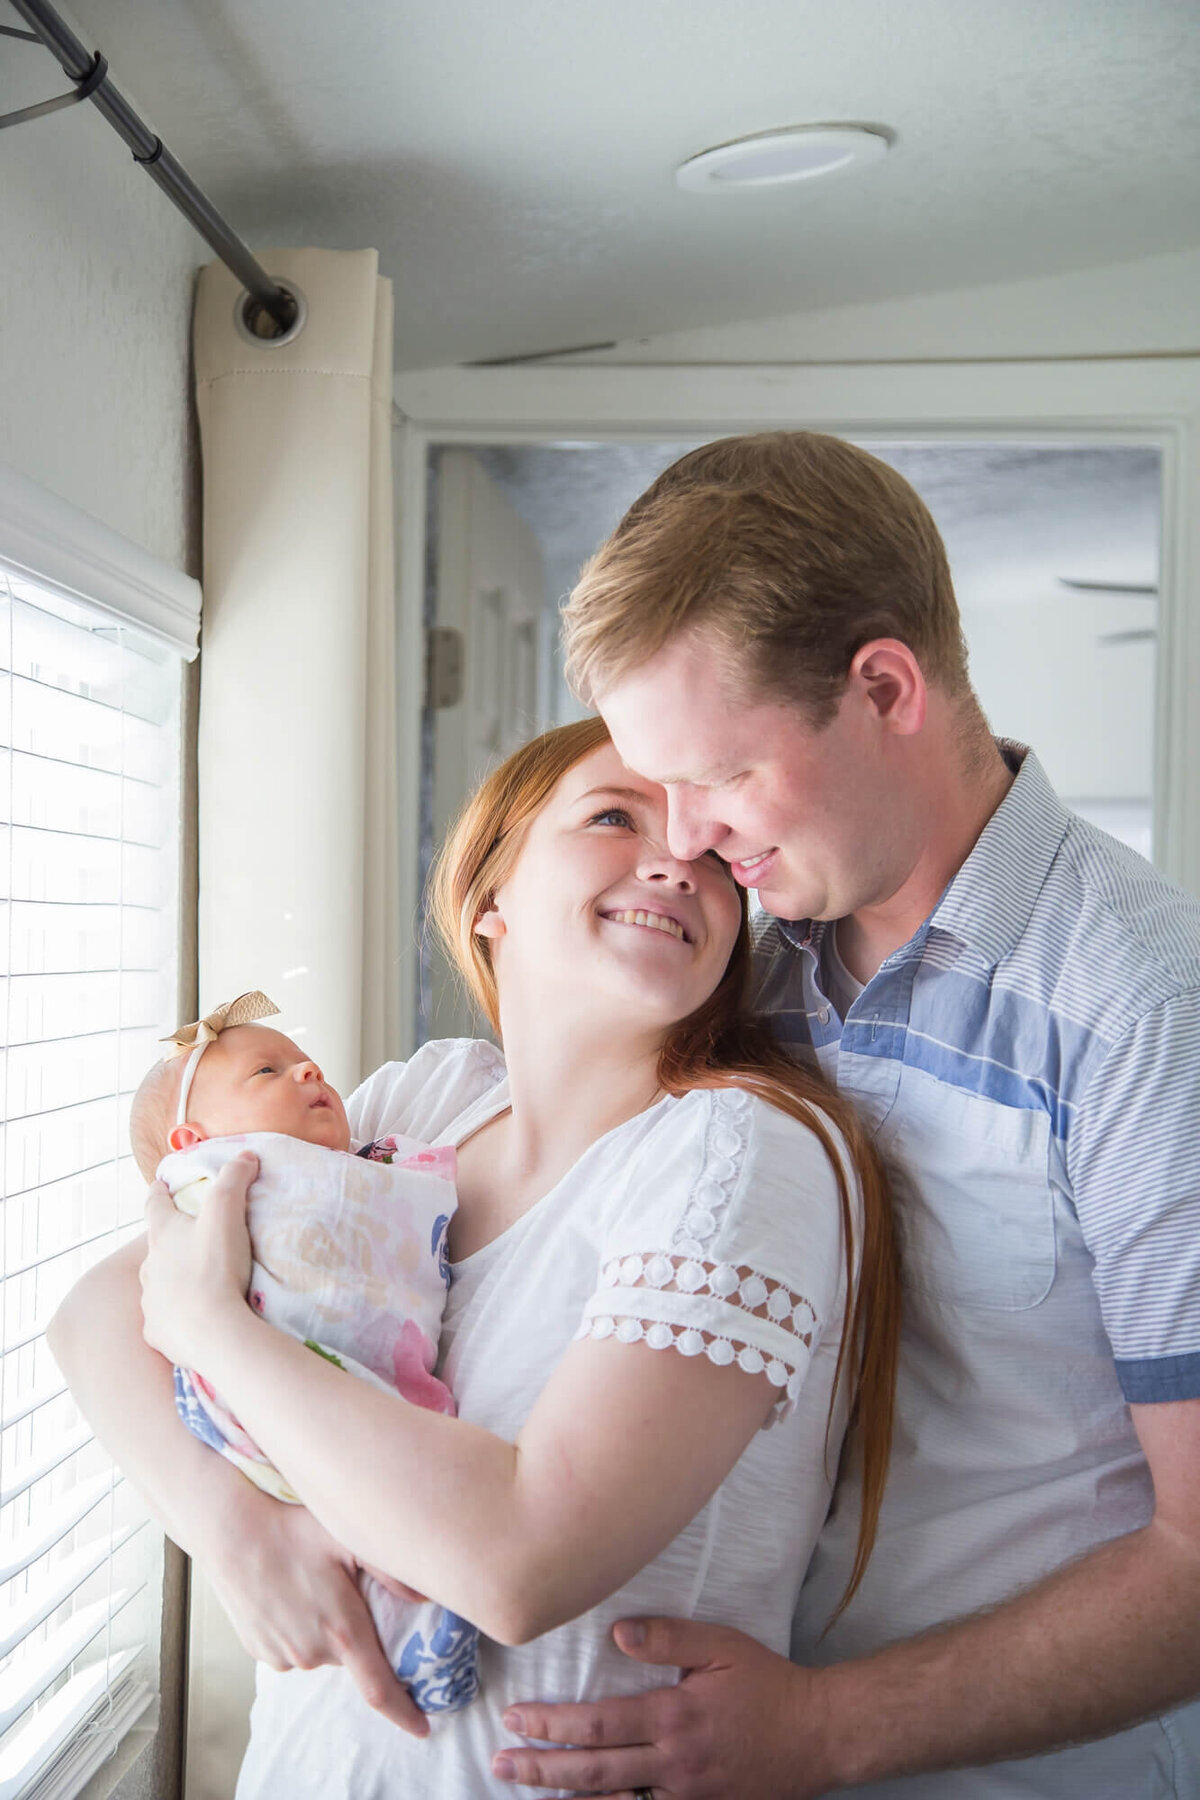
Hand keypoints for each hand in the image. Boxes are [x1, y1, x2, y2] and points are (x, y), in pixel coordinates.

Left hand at [140, 1153, 256, 1365]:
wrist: (211, 1331)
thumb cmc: (216, 1267)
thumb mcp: (227, 1213)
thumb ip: (234, 1180)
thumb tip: (245, 1157)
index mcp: (162, 1235)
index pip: (155, 1205)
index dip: (158, 1192)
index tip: (159, 1184)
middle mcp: (148, 1266)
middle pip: (155, 1246)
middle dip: (169, 1240)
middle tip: (188, 1237)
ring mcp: (150, 1301)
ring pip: (158, 1282)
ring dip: (171, 1278)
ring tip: (193, 1280)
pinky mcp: (156, 1331)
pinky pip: (163, 1318)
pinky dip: (175, 1314)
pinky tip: (190, 1317)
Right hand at [204, 1488, 429, 1737]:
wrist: (233, 1534)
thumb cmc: (294, 1531)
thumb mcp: (349, 1540)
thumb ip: (392, 1571)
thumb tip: (426, 1597)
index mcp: (343, 1631)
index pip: (380, 1689)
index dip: (404, 1712)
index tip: (422, 1728)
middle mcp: (313, 1653)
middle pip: (350, 1656)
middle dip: (357, 1634)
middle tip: (347, 1593)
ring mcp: (283, 1656)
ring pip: (320, 1651)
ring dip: (325, 1630)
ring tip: (312, 1586)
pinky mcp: (260, 1652)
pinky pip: (292, 1648)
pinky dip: (299, 1629)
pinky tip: (289, 1594)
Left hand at [493, 1616, 826, 1797]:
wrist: (817, 1735)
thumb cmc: (767, 1683)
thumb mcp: (721, 1646)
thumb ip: (668, 1638)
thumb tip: (617, 1634)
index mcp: (673, 1718)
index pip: (598, 1725)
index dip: (552, 1724)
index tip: (516, 1718)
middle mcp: (672, 1765)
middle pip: (592, 1773)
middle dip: (540, 1768)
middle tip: (500, 1763)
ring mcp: (685, 1798)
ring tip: (525, 1794)